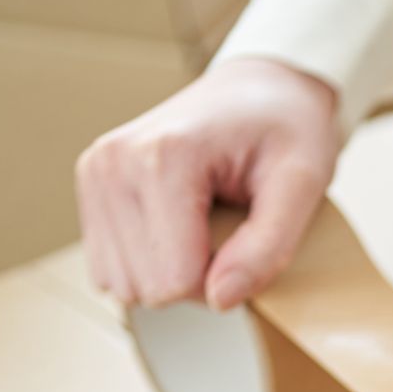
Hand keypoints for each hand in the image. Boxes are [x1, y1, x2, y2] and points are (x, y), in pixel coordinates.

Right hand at [75, 58, 340, 310]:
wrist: (259, 91)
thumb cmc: (286, 130)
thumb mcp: (302, 184)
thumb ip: (268, 247)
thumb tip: (221, 300)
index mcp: (163, 157)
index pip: (177, 280)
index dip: (224, 282)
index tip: (249, 241)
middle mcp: (114, 163)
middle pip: (149, 288)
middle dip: (198, 281)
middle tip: (230, 234)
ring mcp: (95, 174)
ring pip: (124, 286)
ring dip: (172, 274)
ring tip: (205, 227)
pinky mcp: (90, 187)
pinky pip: (111, 270)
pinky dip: (150, 264)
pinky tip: (178, 228)